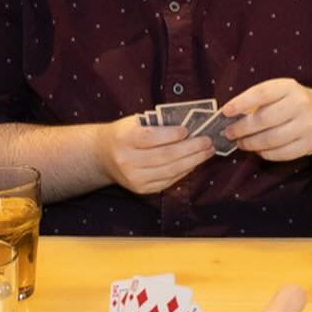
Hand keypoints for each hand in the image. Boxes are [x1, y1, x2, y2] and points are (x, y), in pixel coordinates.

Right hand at [95, 114, 212, 194]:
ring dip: (193, 161)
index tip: (187, 130)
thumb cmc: (125, 133)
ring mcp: (134, 178)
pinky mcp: (142, 189)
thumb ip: (158, 123)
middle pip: (165, 156)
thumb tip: (191, 123)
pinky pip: (168, 181)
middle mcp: (127, 161)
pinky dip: (185, 171)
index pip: (150, 138)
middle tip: (208, 141)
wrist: (103, 155)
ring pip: (170, 170)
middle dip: (191, 148)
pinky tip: (195, 162)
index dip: (171, 135)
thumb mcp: (135, 122)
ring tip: (208, 151)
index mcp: (124, 140)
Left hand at [222, 79, 311, 160]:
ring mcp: (306, 126)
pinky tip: (258, 150)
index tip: (225, 112)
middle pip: (264, 119)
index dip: (241, 103)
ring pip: (271, 139)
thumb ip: (258, 101)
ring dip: (251, 143)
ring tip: (241, 143)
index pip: (261, 94)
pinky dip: (265, 154)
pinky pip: (281, 153)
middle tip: (229, 134)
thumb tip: (230, 116)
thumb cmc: (295, 102)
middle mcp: (300, 105)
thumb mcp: (280, 92)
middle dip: (241, 128)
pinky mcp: (309, 144)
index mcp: (289, 88)